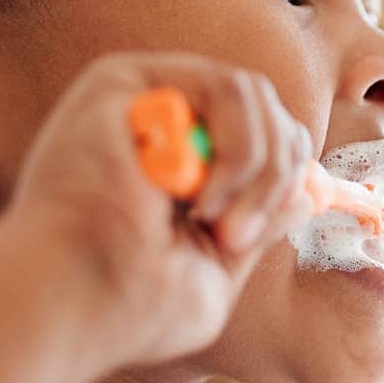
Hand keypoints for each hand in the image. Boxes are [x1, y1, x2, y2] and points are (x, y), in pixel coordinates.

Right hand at [5, 52, 315, 369]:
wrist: (73, 301)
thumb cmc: (130, 304)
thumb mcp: (215, 266)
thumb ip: (259, 223)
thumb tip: (309, 192)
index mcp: (177, 162)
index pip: (264, 135)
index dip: (286, 172)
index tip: (254, 234)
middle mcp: (159, 122)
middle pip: (266, 109)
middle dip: (276, 175)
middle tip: (237, 237)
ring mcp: (141, 95)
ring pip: (251, 94)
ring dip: (257, 166)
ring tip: (218, 221)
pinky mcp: (123, 79)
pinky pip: (223, 85)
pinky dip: (235, 146)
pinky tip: (196, 196)